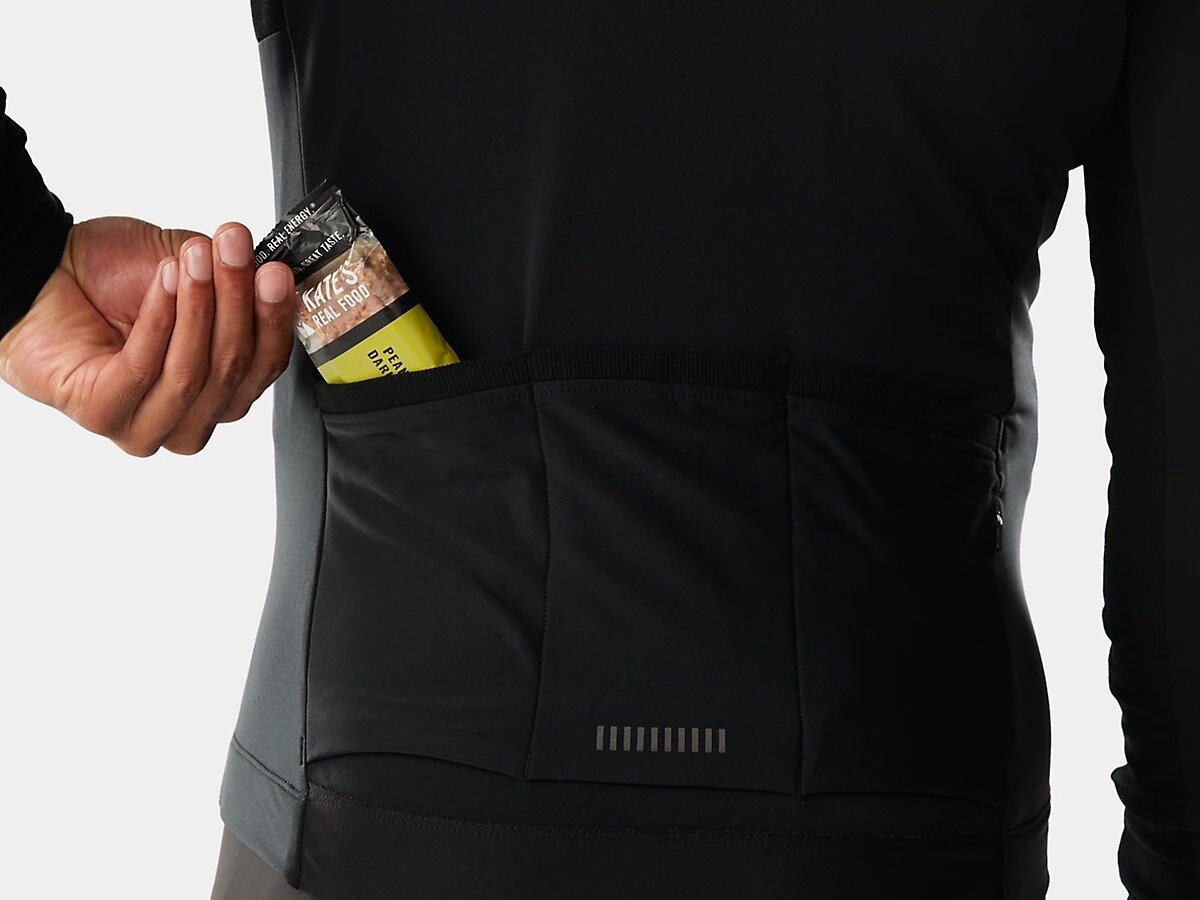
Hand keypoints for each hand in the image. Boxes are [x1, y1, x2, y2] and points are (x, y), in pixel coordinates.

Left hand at [0, 216, 295, 454]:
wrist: (40, 272)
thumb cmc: (110, 278)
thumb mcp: (194, 272)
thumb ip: (236, 281)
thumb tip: (274, 272)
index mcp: (221, 389)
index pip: (265, 366)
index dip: (275, 320)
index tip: (276, 272)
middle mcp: (190, 415)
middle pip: (234, 371)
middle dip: (238, 304)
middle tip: (234, 252)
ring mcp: (147, 425)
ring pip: (193, 375)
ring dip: (199, 309)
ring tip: (192, 260)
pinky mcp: (105, 416)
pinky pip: (144, 370)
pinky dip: (158, 320)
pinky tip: (164, 281)